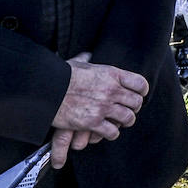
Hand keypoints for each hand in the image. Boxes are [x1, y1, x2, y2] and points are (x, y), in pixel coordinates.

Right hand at [49, 53, 147, 168]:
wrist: (45, 89)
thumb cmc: (59, 75)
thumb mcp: (77, 63)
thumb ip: (86, 60)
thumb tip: (87, 55)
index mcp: (111, 73)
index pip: (140, 83)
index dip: (142, 91)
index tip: (139, 95)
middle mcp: (111, 90)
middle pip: (136, 103)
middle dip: (134, 108)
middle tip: (128, 110)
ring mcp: (103, 106)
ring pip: (127, 118)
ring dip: (124, 122)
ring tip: (119, 122)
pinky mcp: (93, 122)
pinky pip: (112, 132)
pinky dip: (111, 133)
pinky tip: (106, 131)